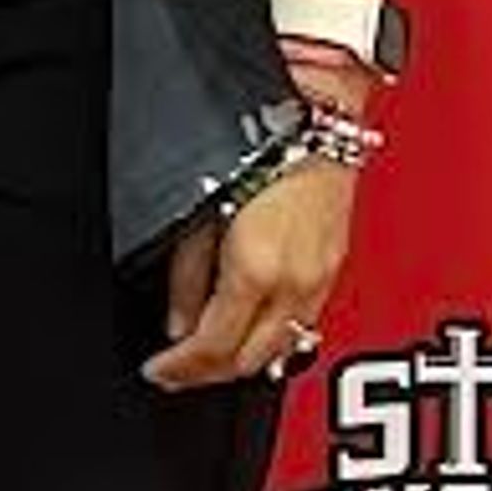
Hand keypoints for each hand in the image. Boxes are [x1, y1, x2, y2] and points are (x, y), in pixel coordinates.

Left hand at [145, 155, 354, 394]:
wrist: (311, 117)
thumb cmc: (256, 146)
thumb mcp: (198, 209)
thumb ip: (187, 274)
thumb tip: (178, 323)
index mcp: (255, 270)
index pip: (213, 347)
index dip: (179, 368)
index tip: (157, 371)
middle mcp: (294, 284)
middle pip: (249, 360)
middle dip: (209, 373)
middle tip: (177, 372)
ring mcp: (320, 280)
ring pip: (281, 349)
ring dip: (244, 361)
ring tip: (209, 357)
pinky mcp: (334, 270)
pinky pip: (302, 325)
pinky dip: (273, 338)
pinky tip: (250, 330)